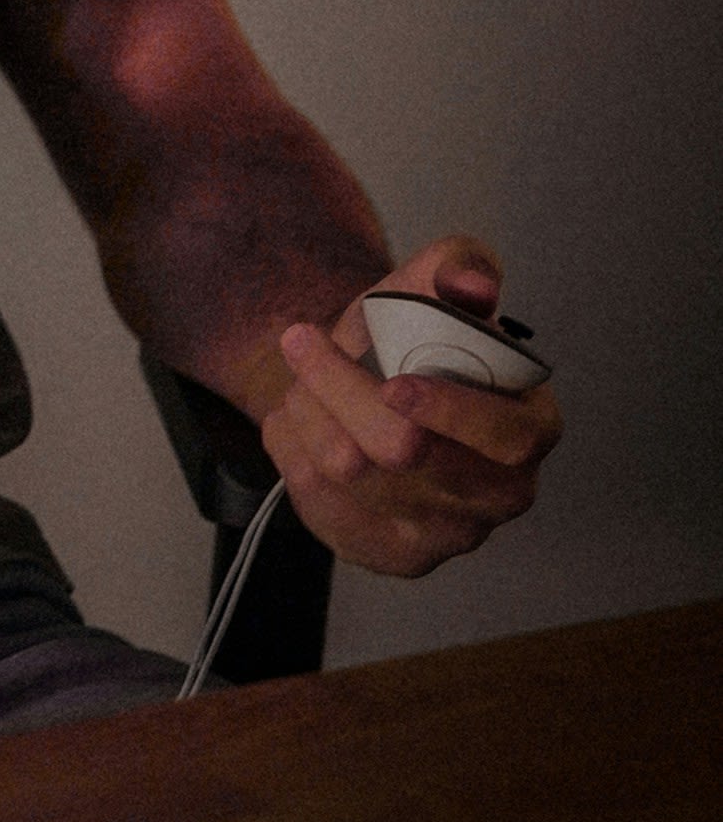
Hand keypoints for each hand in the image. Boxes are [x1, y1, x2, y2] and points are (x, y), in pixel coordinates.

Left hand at [263, 235, 559, 576]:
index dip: (449, 412)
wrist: (363, 383)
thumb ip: (457, 266)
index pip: (505, 436)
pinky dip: (291, 447)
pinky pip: (318, 502)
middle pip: (404, 452)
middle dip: (338, 387)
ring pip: (350, 471)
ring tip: (301, 379)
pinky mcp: (394, 556)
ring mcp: (449, 535)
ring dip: (307, 409)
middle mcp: (501, 492)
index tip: (395, 383)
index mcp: (530, 426)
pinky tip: (297, 422)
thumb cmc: (409, 340)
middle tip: (302, 342)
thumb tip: (473, 284)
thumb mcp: (432, 287)